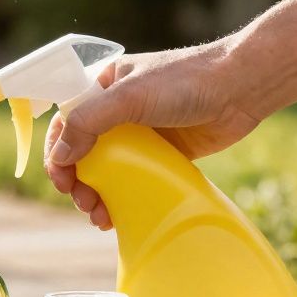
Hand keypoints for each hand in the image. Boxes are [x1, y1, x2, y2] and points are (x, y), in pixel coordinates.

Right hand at [43, 37, 264, 229]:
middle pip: (82, 151)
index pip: (65, 121)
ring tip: (98, 215)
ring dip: (95, 194)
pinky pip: (131, 179)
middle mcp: (116, 110)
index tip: (60, 179)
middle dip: (76, 180)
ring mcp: (139, 133)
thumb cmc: (185, 81)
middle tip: (82, 201)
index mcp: (102, 86)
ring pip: (105, 170)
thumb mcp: (129, 97)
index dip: (56, 151)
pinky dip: (120, 198)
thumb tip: (60, 157)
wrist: (240, 88)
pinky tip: (116, 216)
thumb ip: (89, 122)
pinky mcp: (161, 153)